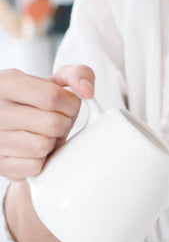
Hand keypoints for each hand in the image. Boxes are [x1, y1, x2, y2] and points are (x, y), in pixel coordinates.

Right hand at [0, 64, 94, 180]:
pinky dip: (41, 161)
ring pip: (42, 147)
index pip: (52, 97)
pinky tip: (32, 151)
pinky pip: (34, 167)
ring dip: (50, 144)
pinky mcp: (0, 163)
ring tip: (41, 135)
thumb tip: (87, 90)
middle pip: (52, 124)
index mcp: (6, 84)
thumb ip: (76, 75)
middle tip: (53, 123)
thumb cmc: (34, 105)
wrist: (7, 127)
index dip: (70, 105)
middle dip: (62, 125)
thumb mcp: (51, 82)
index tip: (66, 107)